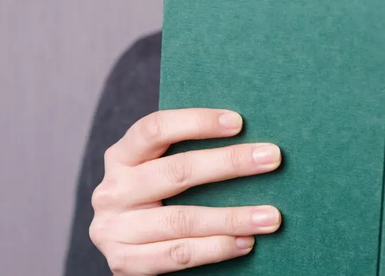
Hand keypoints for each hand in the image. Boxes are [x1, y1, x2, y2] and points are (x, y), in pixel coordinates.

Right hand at [89, 108, 282, 274]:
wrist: (124, 253)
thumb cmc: (154, 203)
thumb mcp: (156, 174)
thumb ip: (182, 156)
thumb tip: (245, 138)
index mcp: (120, 157)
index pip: (155, 129)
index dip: (196, 122)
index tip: (238, 122)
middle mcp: (112, 190)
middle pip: (176, 171)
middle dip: (229, 163)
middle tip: (271, 158)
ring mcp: (115, 229)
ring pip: (182, 219)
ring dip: (232, 217)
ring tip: (270, 216)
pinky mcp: (125, 263)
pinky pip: (179, 254)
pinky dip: (216, 248)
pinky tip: (245, 242)